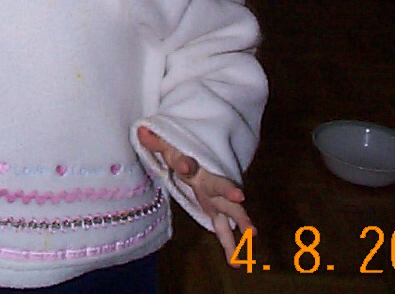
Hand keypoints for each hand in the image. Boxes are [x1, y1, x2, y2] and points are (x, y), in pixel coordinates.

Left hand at [137, 126, 253, 260]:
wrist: (202, 153)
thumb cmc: (182, 151)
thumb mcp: (167, 146)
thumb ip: (156, 142)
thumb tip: (141, 132)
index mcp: (193, 164)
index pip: (188, 163)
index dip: (184, 165)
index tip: (182, 166)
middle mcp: (208, 180)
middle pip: (219, 185)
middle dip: (228, 190)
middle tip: (240, 195)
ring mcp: (215, 196)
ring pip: (230, 208)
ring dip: (241, 220)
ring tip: (252, 234)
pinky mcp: (217, 210)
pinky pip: (224, 228)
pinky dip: (230, 244)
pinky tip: (236, 262)